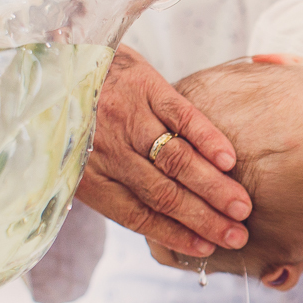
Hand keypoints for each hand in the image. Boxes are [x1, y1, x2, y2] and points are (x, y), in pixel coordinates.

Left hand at [76, 46, 250, 256]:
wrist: (60, 54)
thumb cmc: (73, 113)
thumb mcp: (77, 154)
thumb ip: (109, 184)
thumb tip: (155, 220)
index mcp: (88, 174)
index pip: (135, 214)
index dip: (173, 234)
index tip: (205, 249)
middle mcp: (108, 149)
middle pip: (162, 192)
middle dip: (204, 218)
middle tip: (236, 235)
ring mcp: (128, 116)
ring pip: (176, 160)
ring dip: (213, 187)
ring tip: (241, 207)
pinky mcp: (145, 85)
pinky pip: (182, 117)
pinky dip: (207, 140)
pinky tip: (228, 161)